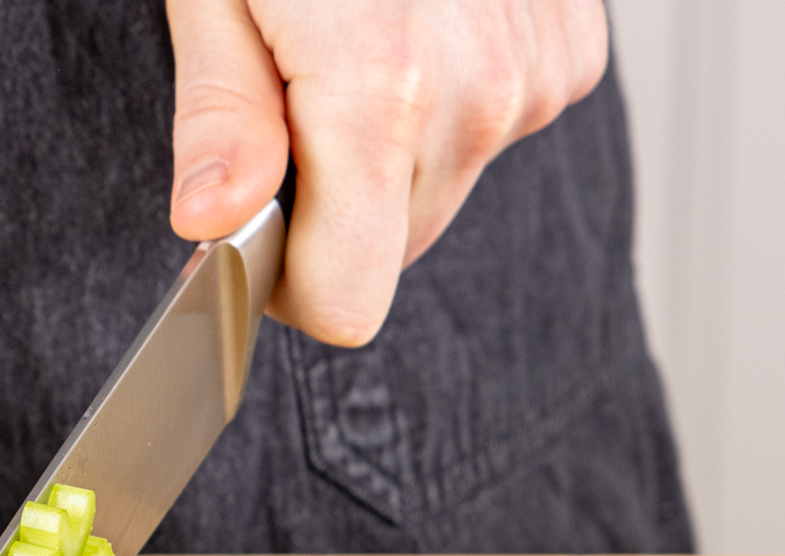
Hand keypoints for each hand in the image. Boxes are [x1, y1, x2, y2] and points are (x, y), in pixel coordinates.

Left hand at [166, 0, 607, 345]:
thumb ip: (223, 117)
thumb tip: (214, 224)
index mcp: (381, 96)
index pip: (348, 299)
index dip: (289, 282)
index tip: (257, 232)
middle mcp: (478, 98)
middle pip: (391, 250)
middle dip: (334, 206)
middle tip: (295, 101)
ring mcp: (534, 75)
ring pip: (439, 190)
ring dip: (388, 153)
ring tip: (357, 43)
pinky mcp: (570, 51)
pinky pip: (492, 128)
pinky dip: (445, 102)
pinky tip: (418, 27)